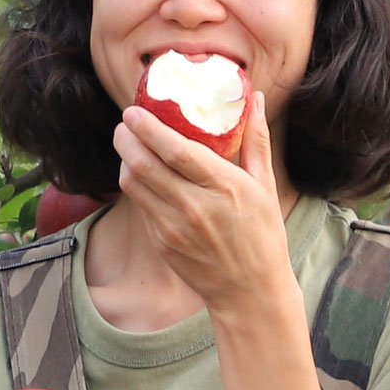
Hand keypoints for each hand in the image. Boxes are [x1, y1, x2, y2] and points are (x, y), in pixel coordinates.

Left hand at [110, 98, 297, 323]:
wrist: (250, 292)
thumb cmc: (262, 235)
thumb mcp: (266, 187)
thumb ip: (256, 140)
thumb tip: (254, 98)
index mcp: (224, 187)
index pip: (176, 150)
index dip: (149, 128)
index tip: (134, 111)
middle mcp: (194, 206)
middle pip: (145, 164)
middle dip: (127, 138)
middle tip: (124, 123)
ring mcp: (173, 227)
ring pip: (134, 184)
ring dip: (125, 159)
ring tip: (128, 144)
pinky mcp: (161, 243)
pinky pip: (140, 205)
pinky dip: (136, 184)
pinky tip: (142, 173)